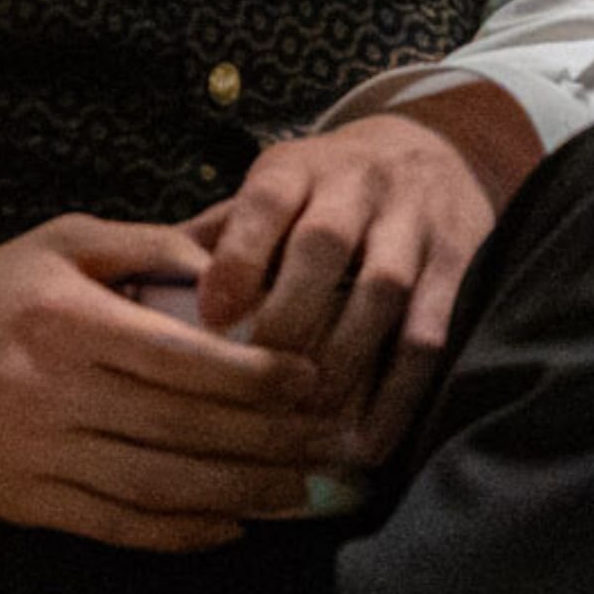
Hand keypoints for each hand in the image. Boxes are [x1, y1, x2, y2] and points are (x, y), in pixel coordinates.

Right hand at [0, 216, 342, 552]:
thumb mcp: (66, 240)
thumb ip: (151, 243)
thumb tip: (232, 262)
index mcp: (69, 321)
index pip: (179, 358)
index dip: (253, 375)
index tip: (311, 379)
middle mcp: (54, 392)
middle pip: (179, 428)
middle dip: (264, 439)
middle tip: (328, 440)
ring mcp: (38, 454)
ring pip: (155, 485)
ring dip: (235, 493)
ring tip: (297, 490)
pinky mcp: (26, 501)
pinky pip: (114, 526)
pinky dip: (177, 533)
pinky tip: (228, 526)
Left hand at [186, 86, 524, 467]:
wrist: (434, 151)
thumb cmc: (323, 195)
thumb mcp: (271, 193)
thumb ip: (212, 242)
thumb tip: (131, 303)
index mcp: (298, 168)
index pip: (265, 201)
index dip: (240, 258)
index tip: (212, 318)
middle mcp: (359, 185)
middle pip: (325, 245)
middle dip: (289, 320)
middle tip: (255, 389)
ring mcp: (415, 222)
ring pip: (383, 289)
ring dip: (344, 362)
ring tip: (307, 426)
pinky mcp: (462, 262)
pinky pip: (432, 332)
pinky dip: (400, 393)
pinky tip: (366, 442)